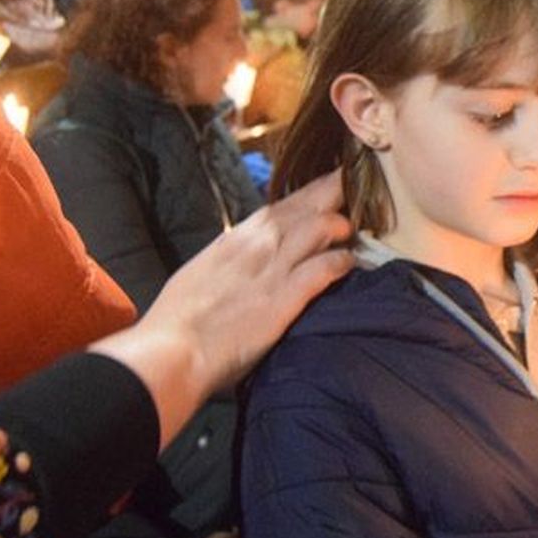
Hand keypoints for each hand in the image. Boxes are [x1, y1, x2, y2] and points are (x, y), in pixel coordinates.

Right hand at [91, 173, 354, 447]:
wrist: (172, 351)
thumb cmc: (181, 318)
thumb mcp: (208, 270)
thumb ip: (236, 256)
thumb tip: (252, 253)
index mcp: (240, 235)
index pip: (288, 201)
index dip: (318, 191)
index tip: (340, 186)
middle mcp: (261, 241)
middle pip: (313, 202)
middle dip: (341, 194)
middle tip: (365, 197)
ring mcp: (275, 265)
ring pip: (326, 226)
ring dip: (345, 230)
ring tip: (355, 239)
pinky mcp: (288, 294)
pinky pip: (328, 266)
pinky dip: (344, 263)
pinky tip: (350, 267)